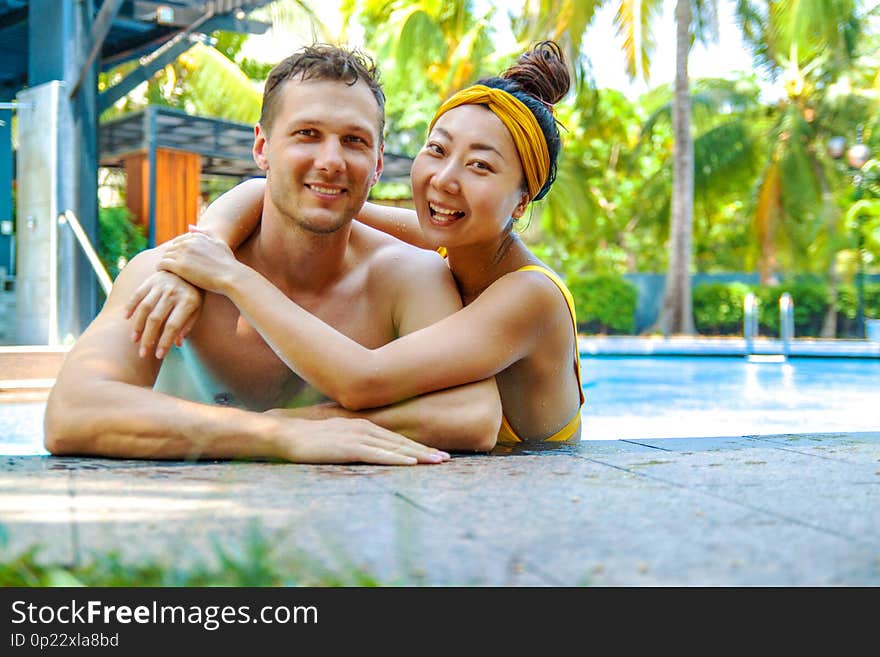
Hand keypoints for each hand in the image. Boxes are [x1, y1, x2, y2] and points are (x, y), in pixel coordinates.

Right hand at [125, 270, 202, 358]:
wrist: (189, 267)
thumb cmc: (194, 293)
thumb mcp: (197, 308)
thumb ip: (187, 325)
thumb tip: (177, 344)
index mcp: (188, 301)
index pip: (173, 326)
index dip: (164, 342)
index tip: (159, 356)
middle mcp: (173, 292)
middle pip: (156, 319)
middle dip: (148, 339)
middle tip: (143, 353)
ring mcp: (160, 285)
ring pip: (144, 308)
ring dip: (137, 326)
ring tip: (134, 340)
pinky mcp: (150, 280)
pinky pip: (137, 294)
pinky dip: (130, 306)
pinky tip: (126, 318)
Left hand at [157, 227, 239, 293]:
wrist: (231, 276)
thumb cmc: (228, 263)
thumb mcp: (219, 244)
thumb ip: (205, 233)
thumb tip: (189, 226)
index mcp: (196, 236)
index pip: (179, 241)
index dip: (179, 252)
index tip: (180, 261)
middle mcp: (188, 242)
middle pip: (170, 248)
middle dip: (170, 257)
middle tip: (172, 268)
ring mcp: (182, 253)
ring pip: (165, 256)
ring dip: (165, 263)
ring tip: (167, 272)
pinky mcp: (178, 266)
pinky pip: (162, 264)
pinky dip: (160, 268)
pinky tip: (164, 274)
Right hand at [266, 411, 450, 464]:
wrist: (284, 434)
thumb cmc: (306, 439)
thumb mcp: (334, 436)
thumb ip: (350, 440)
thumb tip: (362, 449)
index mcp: (361, 425)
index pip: (395, 437)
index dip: (416, 445)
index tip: (434, 453)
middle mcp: (363, 427)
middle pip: (400, 441)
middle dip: (425, 451)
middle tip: (446, 459)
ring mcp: (357, 437)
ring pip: (394, 447)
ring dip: (418, 455)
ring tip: (437, 462)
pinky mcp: (348, 447)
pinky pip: (378, 454)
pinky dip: (397, 458)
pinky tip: (411, 464)